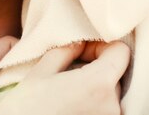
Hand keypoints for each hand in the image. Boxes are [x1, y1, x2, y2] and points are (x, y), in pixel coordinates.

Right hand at [0, 41, 129, 114]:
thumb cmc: (27, 107)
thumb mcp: (41, 71)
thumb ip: (66, 50)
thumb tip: (80, 42)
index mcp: (98, 84)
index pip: (121, 52)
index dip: (102, 45)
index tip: (82, 50)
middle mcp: (111, 105)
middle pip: (116, 72)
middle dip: (97, 66)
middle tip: (70, 68)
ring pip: (110, 92)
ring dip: (94, 85)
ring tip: (68, 89)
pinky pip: (105, 107)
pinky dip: (93, 101)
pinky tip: (71, 103)